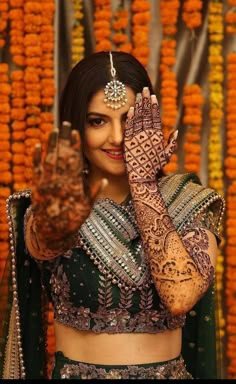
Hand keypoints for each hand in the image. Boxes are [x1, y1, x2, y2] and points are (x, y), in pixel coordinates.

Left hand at [31, 121, 104, 240]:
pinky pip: (35, 169)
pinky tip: (37, 145)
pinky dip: (36, 157)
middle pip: (62, 155)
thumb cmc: (72, 219)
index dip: (75, 145)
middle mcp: (60, 181)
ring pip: (49, 159)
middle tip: (66, 123)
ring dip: (51, 143)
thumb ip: (94, 193)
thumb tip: (105, 180)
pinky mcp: (36, 186)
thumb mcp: (87, 208)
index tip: (76, 132)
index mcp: (74, 185)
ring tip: (54, 129)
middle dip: (64, 139)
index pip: (75, 160)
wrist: (51, 232)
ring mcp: (47, 183)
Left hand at [124, 87, 176, 182]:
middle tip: (144, 89)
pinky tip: (130, 108)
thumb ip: (171, 143)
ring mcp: (137, 138)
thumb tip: (175, 131)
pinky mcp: (128, 141)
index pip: (156, 117)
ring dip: (137, 105)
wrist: (142, 177)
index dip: (154, 105)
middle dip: (145, 100)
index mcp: (157, 136)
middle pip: (146, 114)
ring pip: (138, 118)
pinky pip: (129, 127)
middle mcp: (148, 135)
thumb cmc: (155, 167)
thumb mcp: (166, 156)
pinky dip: (130, 117)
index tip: (152, 96)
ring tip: (137, 95)